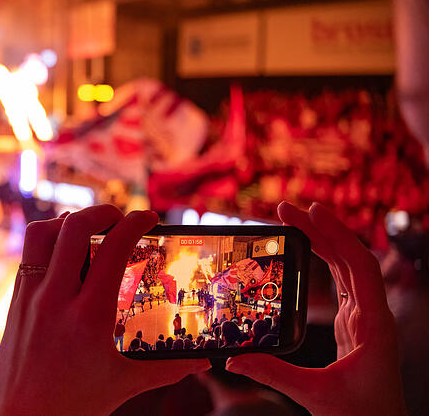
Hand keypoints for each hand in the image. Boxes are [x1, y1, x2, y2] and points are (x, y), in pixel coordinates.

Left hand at [0, 205, 209, 415]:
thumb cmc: (72, 408)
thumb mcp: (124, 384)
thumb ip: (167, 369)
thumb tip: (203, 363)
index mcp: (90, 316)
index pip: (115, 248)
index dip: (136, 222)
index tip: (150, 217)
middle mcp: (56, 299)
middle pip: (75, 227)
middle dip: (103, 211)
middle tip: (121, 217)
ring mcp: (30, 297)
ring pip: (42, 233)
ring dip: (67, 221)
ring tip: (89, 230)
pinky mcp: (14, 302)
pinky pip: (28, 256)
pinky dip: (49, 244)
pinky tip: (65, 258)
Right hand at [226, 202, 405, 415]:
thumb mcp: (314, 395)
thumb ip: (272, 373)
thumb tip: (231, 359)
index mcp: (372, 325)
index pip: (359, 266)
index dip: (336, 235)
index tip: (311, 212)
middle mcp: (372, 315)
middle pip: (350, 258)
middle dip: (321, 229)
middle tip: (287, 208)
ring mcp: (365, 318)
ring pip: (347, 268)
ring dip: (323, 241)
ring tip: (294, 220)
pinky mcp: (355, 324)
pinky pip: (343, 283)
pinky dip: (325, 261)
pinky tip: (308, 250)